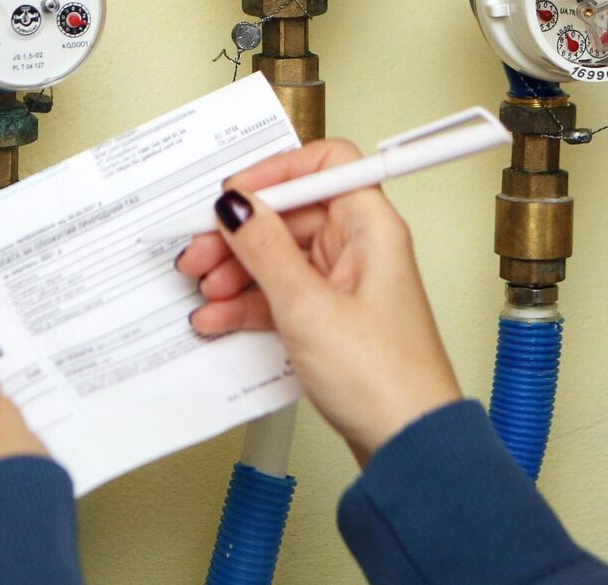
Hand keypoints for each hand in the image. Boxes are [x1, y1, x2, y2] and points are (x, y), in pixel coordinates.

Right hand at [177, 140, 462, 465]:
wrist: (406, 443)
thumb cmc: (384, 378)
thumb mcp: (308, 305)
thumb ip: (265, 249)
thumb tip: (237, 206)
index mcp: (370, 227)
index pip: (325, 165)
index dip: (277, 171)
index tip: (236, 193)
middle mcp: (361, 248)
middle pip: (291, 215)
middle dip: (241, 232)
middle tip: (201, 250)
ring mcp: (344, 285)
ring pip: (280, 257)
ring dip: (237, 271)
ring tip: (205, 289)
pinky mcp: (330, 318)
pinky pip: (281, 294)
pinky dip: (248, 303)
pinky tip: (219, 317)